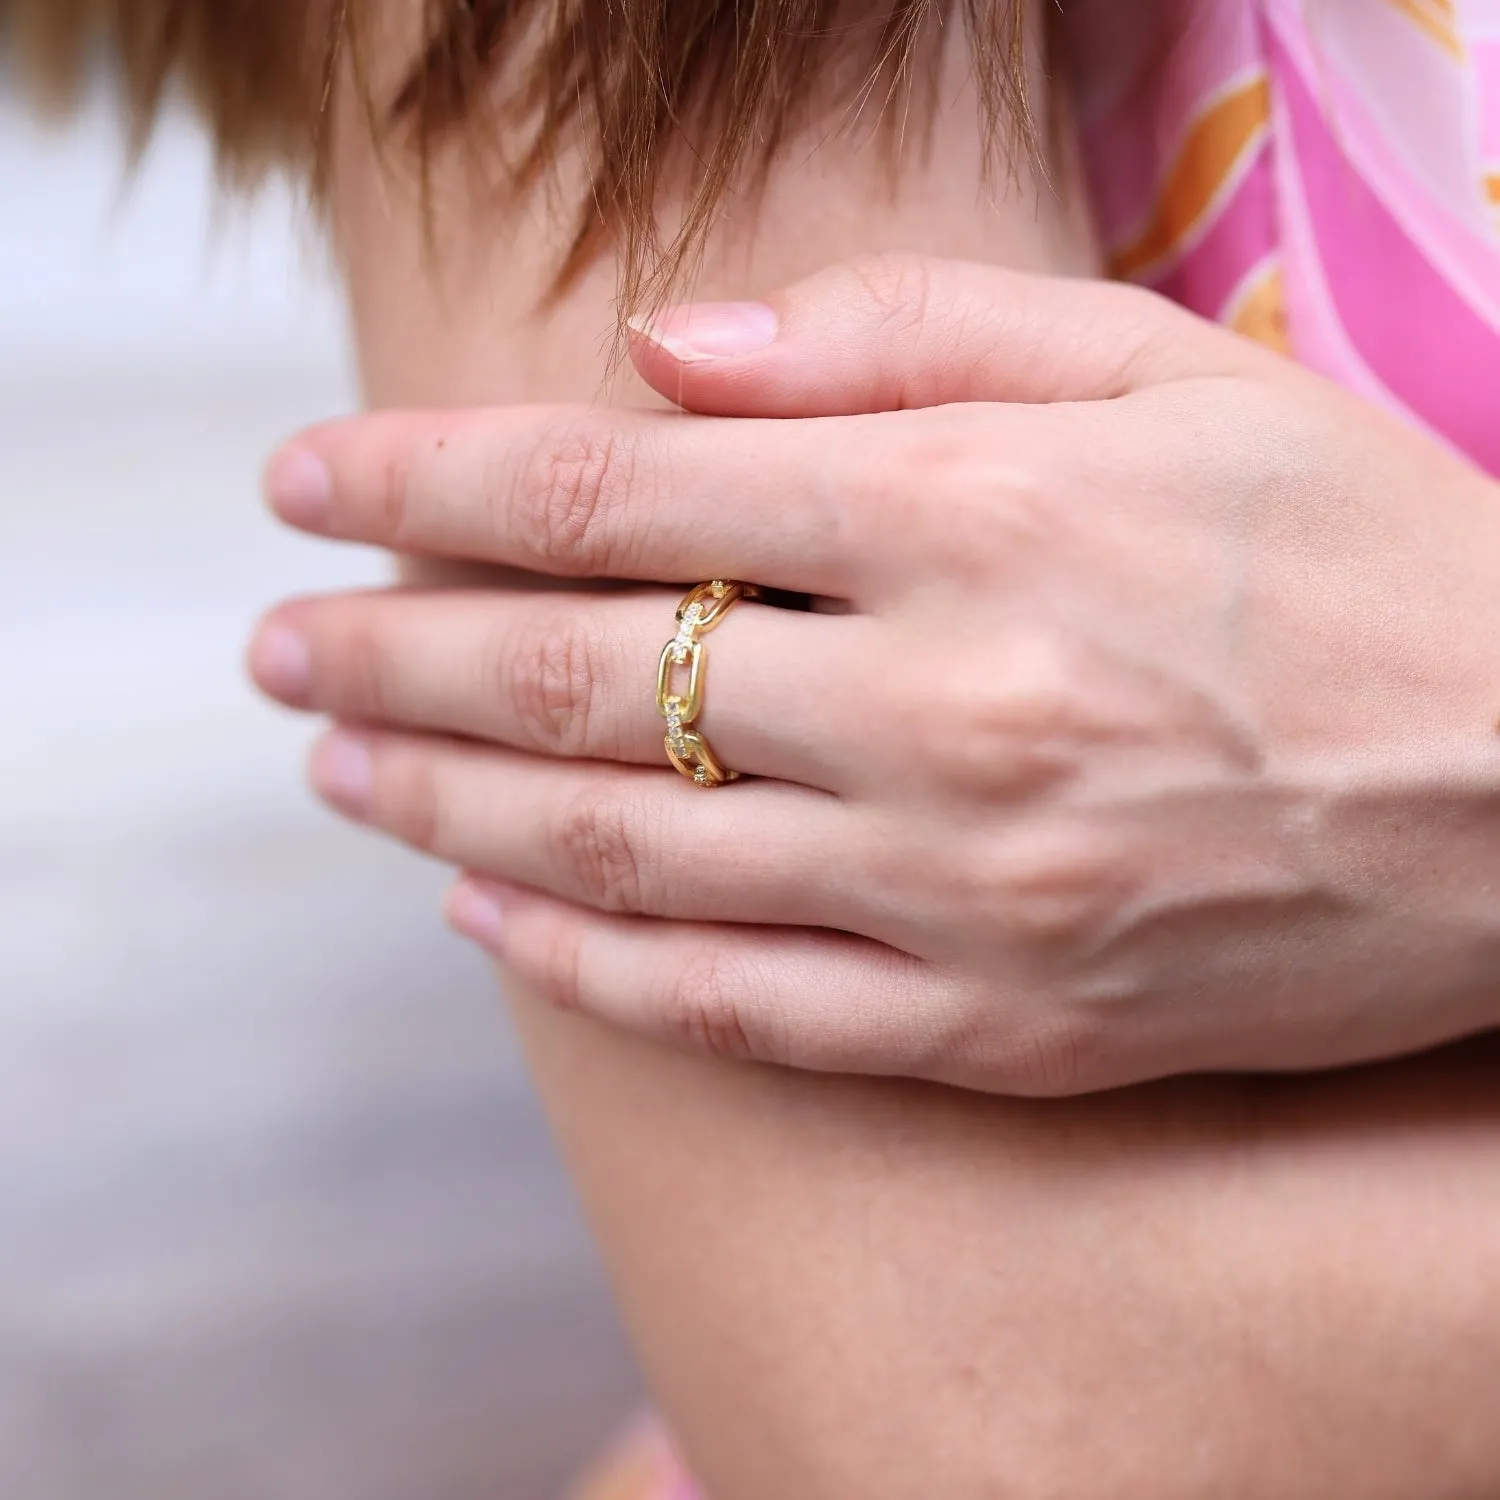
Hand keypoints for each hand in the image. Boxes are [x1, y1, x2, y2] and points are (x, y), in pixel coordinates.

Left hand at [252, 257, 1499, 1094]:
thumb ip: (897, 333)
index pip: (606, 491)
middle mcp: (936, 709)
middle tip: (273, 647)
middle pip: (575, 677)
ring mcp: (957, 888)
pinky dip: (584, 967)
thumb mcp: (1156, 371)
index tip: (304, 482)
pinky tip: (479, 919)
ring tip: (334, 769)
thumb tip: (661, 358)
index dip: (422, 482)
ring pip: (622, 852)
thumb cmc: (1348, 554)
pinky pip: (736, 1006)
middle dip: (389, 650)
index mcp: (967, 516)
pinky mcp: (995, 1023)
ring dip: (444, 803)